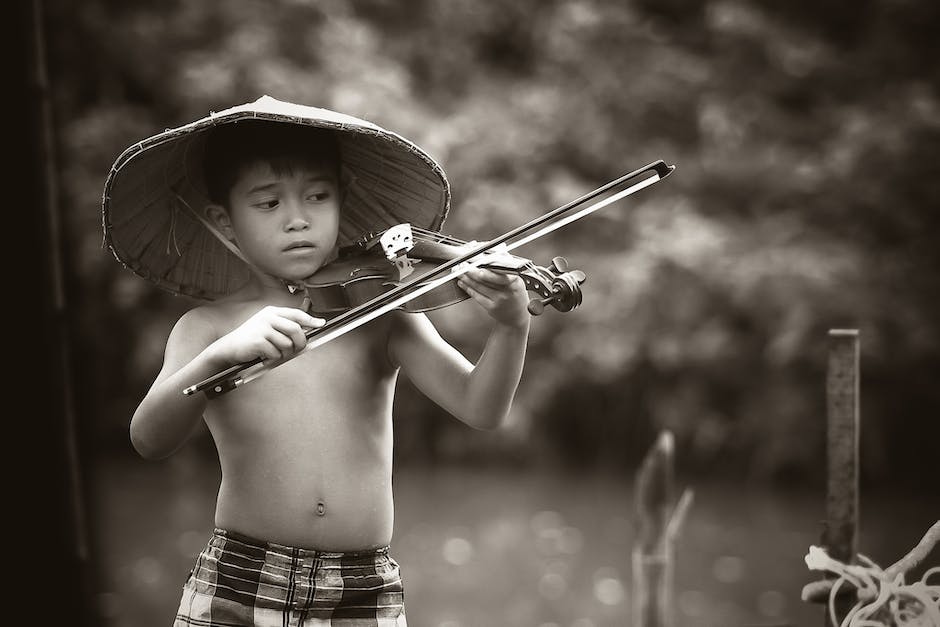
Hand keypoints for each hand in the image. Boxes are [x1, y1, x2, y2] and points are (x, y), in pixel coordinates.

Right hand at [208, 306, 325, 364]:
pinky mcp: (258, 340)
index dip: (310, 320)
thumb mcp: (267, 327)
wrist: (229, 348)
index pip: (296, 314)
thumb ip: (284, 328)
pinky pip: (276, 353)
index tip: (321, 323)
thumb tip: (305, 335)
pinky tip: (264, 356)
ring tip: (273, 353)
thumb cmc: (251, 340)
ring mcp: (262, 327)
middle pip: (296, 330)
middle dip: (300, 343)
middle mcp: (268, 317)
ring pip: (287, 344)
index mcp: (271, 312)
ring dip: (283, 353)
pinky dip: (273, 358)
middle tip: (297, 349)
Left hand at [457, 268, 529, 329]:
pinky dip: (468, 288)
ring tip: (459, 272)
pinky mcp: (491, 307)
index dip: (485, 268)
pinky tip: (462, 283)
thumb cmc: (516, 295)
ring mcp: (498, 300)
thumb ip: (507, 266)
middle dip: (471, 271)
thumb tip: (497, 252)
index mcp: (514, 281)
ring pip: (478, 286)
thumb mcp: (518, 280)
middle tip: (463, 265)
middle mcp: (507, 291)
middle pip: (485, 279)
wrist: (517, 316)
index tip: (476, 263)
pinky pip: (476, 296)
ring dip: (466, 278)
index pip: (498, 273)